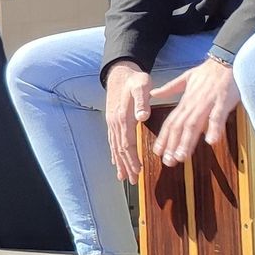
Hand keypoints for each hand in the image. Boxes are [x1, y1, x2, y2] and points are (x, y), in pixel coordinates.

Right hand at [104, 61, 151, 183]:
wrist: (119, 73)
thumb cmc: (134, 80)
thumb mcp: (141, 86)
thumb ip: (142, 101)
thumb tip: (142, 116)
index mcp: (123, 117)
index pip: (127, 143)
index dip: (132, 158)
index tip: (138, 171)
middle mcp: (115, 123)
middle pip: (120, 149)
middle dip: (126, 165)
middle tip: (132, 180)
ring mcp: (112, 123)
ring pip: (115, 147)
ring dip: (119, 163)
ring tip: (123, 177)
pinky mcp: (112, 121)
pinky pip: (112, 141)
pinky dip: (114, 153)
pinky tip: (116, 161)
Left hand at [148, 58, 239, 168]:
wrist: (225, 59)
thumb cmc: (208, 72)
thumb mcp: (185, 78)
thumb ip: (170, 88)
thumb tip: (153, 93)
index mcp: (185, 101)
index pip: (171, 122)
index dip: (164, 138)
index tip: (157, 151)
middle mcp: (193, 104)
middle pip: (179, 127)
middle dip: (173, 145)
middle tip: (168, 161)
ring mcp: (207, 104)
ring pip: (194, 125)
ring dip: (187, 141)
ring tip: (182, 156)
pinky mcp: (222, 101)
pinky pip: (217, 116)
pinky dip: (213, 128)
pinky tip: (211, 141)